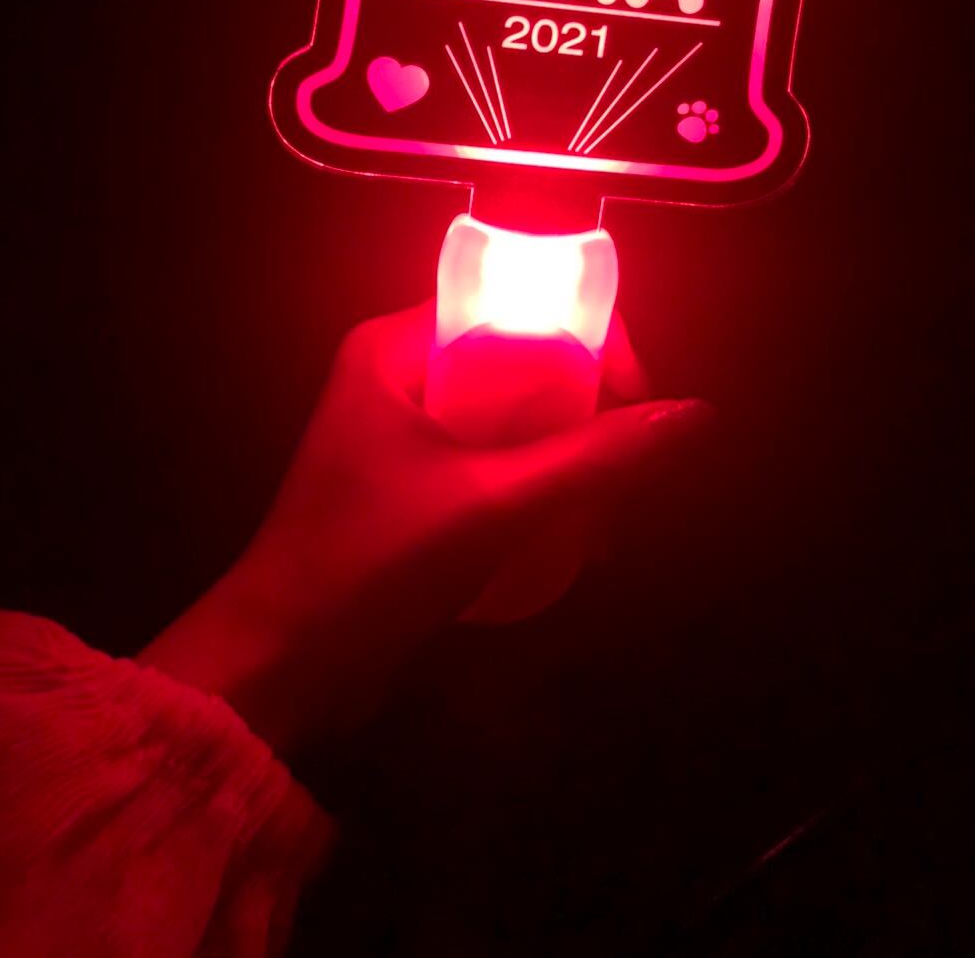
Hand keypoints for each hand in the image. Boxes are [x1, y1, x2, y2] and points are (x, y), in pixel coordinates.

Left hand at [140, 302, 712, 756]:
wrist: (279, 669)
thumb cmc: (370, 566)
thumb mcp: (491, 506)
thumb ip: (594, 460)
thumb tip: (696, 415)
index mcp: (395, 349)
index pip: (512, 304)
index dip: (586, 338)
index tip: (634, 401)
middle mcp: (396, 377)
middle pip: (520, 363)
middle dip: (585, 415)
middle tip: (629, 474)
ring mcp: (400, 436)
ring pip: (513, 421)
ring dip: (568, 463)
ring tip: (608, 522)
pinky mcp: (409, 491)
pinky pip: (493, 466)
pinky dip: (537, 495)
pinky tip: (576, 543)